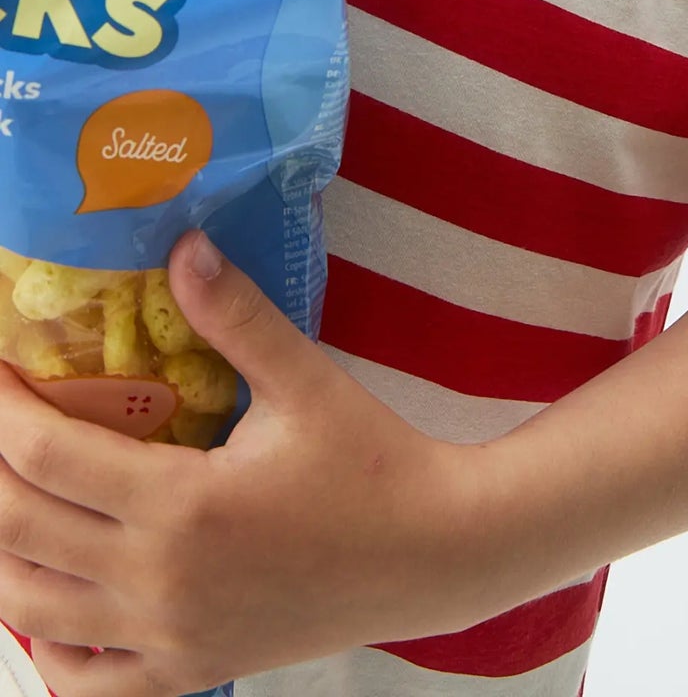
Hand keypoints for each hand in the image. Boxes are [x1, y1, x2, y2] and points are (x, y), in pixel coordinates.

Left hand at [0, 231, 482, 695]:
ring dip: (0, 553)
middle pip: (17, 531)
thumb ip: (235, 316)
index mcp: (183, 505)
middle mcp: (160, 582)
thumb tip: (183, 246)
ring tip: (8, 493)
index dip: (1, 407)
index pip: (46, 456)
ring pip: (31, 611)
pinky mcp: (188, 674)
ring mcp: (168, 638)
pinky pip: (83, 685)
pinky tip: (48, 598)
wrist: (433, 554)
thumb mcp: (305, 380)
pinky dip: (45, 649)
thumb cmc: (372, 462)